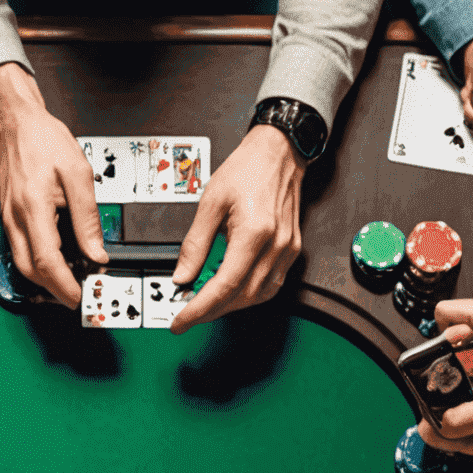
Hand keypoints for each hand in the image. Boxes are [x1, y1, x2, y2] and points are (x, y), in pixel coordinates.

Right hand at [0, 63, 106, 307]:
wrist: (19, 125)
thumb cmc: (45, 141)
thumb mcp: (79, 174)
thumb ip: (88, 217)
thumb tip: (96, 252)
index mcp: (34, 207)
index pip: (47, 259)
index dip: (64, 284)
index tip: (78, 296)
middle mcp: (16, 218)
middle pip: (31, 270)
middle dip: (53, 290)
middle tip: (76, 297)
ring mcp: (9, 219)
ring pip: (22, 264)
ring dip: (44, 280)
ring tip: (68, 283)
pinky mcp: (9, 218)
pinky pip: (20, 250)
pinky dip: (38, 263)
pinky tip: (55, 262)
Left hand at [169, 125, 302, 330]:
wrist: (279, 152)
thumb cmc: (249, 168)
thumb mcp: (210, 202)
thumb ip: (194, 243)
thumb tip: (182, 275)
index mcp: (255, 232)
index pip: (223, 286)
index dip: (199, 309)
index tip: (180, 321)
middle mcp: (276, 246)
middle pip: (241, 297)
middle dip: (211, 311)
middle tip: (187, 313)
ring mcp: (287, 250)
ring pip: (258, 297)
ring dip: (229, 305)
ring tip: (206, 301)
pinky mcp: (291, 251)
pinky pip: (270, 285)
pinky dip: (247, 294)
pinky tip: (231, 289)